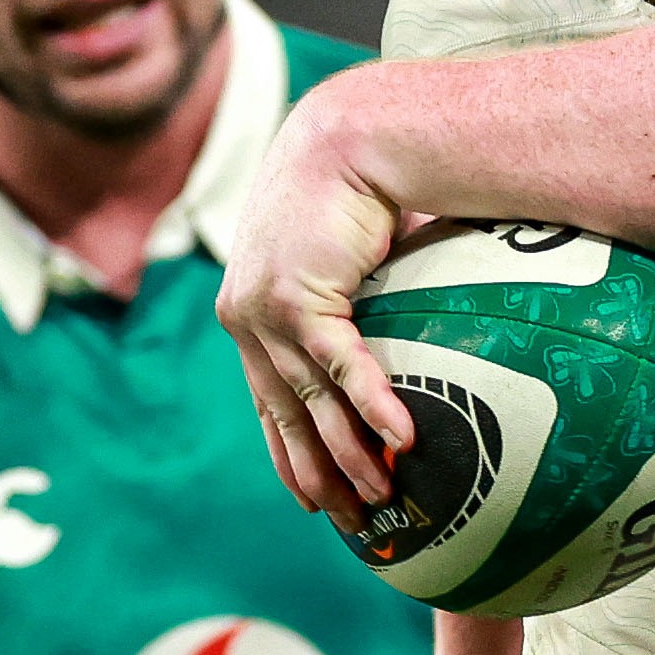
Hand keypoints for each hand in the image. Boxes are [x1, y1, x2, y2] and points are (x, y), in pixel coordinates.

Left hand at [213, 81, 418, 511]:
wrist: (348, 136)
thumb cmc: (356, 189)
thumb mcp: (345, 259)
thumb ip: (358, 306)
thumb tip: (407, 335)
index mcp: (250, 310)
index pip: (266, 398)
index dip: (287, 452)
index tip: (311, 498)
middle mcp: (246, 317)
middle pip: (284, 414)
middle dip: (317, 472)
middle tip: (350, 519)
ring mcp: (265, 311)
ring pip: (312, 401)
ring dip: (351, 453)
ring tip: (384, 496)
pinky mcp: (298, 297)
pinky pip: (343, 367)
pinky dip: (374, 405)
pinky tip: (403, 440)